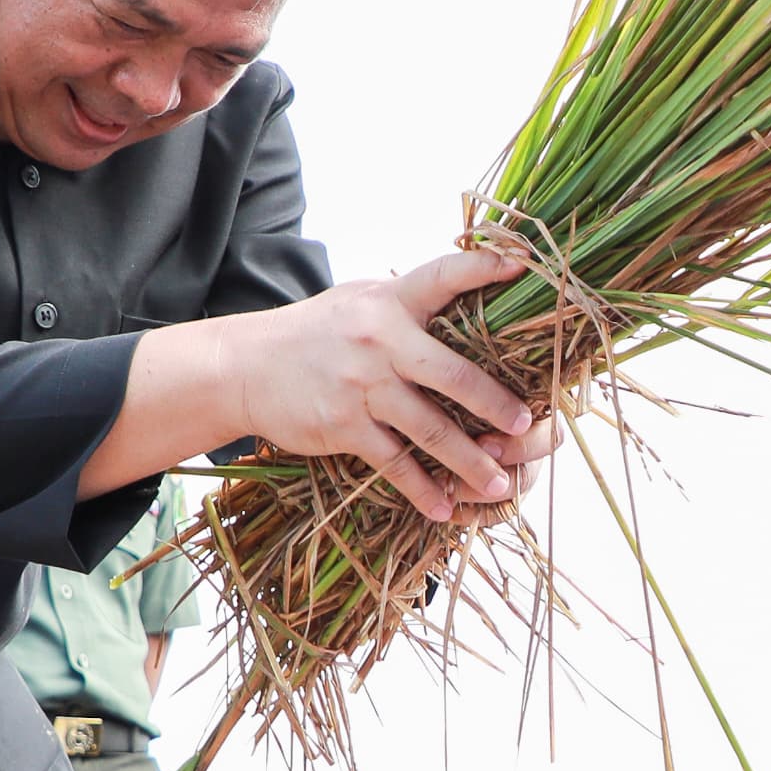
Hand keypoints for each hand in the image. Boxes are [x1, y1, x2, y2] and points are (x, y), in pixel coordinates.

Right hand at [219, 246, 549, 523]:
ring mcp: (362, 386)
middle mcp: (380, 341)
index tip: (522, 262)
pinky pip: (393, 463)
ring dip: (469, 461)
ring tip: (500, 483)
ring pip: (430, 429)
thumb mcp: (358, 302)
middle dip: (495, 403)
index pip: (442, 277)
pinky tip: (443, 507)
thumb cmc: (314, 333)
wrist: (244, 367)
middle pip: (454, 373)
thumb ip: (406, 303)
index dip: (482, 267)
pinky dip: (421, 489)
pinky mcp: (344, 425)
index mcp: (389, 301)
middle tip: (526, 426)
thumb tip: (462, 290)